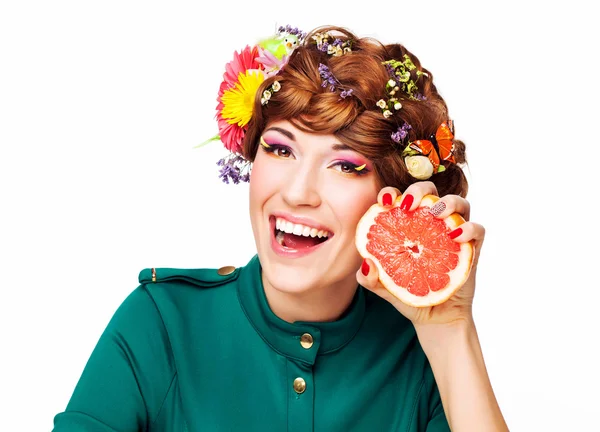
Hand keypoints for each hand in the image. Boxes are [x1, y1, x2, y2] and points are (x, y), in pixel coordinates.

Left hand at [356, 181, 485, 327]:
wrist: (435, 318)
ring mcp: (453, 233)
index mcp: (409, 225)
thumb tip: (366, 263)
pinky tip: (456, 236)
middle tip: (408, 205)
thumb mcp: (382, 288)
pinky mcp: (471, 248)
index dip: (391, 192)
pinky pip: (478, 229)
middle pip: (430, 192)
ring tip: (436, 213)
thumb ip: (369, 278)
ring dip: (448, 202)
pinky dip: (470, 228)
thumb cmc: (408, 295)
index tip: (384, 202)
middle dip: (419, 190)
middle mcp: (432, 224)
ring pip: (459, 203)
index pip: (401, 198)